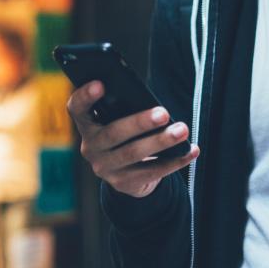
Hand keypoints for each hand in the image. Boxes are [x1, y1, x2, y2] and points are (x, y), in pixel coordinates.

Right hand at [66, 80, 199, 198]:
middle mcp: (91, 148)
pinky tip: (191, 150)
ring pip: (134, 154)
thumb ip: (123, 108)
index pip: (77, 109)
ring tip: (182, 130)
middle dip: (140, 123)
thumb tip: (152, 103)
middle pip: (114, 134)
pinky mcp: (124, 184)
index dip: (85, 96)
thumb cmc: (126, 133)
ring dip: (160, 141)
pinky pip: (152, 172)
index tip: (101, 83)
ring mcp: (106, 168)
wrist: (126, 173)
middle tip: (163, 112)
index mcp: (87, 124)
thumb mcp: (118, 120)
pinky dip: (175, 161)